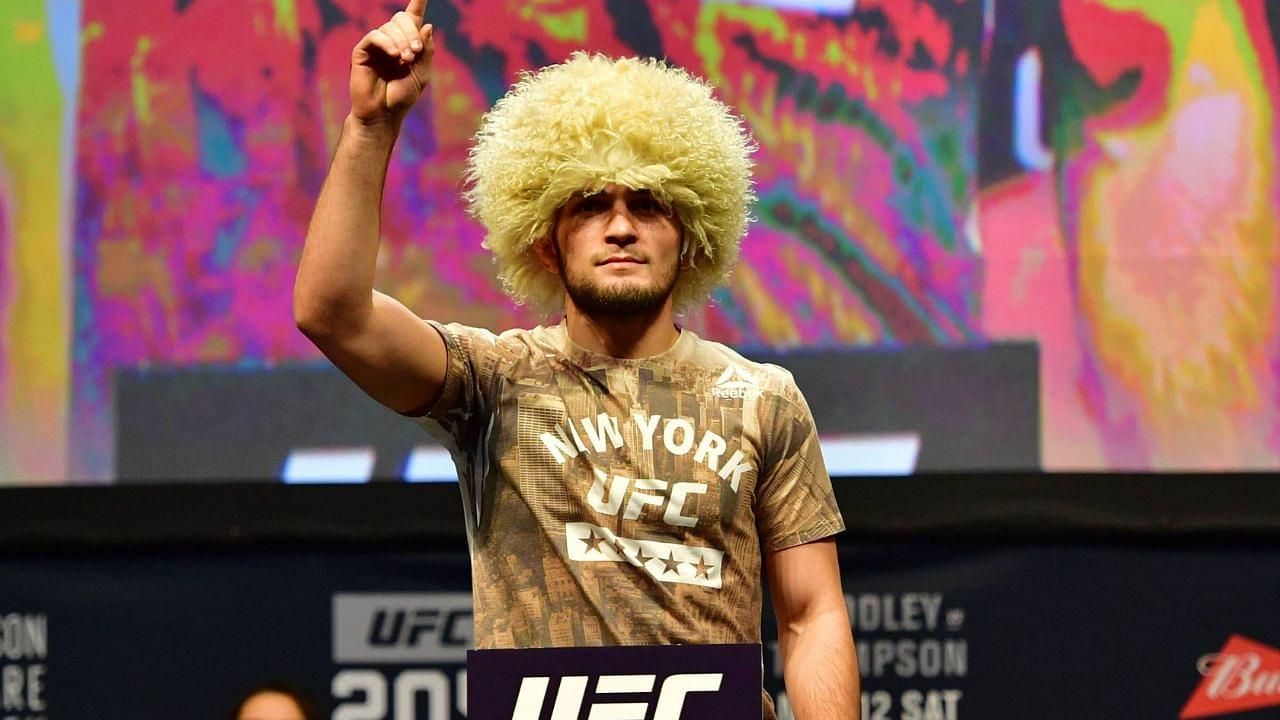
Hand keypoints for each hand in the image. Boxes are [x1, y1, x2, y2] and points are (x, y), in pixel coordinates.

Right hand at [349, 0, 433, 126]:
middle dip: (412, 32)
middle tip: (415, 52)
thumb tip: (426, 24)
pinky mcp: (362, 51)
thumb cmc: (402, 97)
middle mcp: (391, 41)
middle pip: (402, 19)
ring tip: (405, 60)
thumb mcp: (421, 74)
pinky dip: (387, 43)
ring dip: (402, 41)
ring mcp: (376, 45)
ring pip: (389, 26)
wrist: (383, 114)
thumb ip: (426, 51)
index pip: (413, 18)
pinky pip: (375, 35)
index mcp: (407, 44)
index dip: (418, 3)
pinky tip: (394, 56)